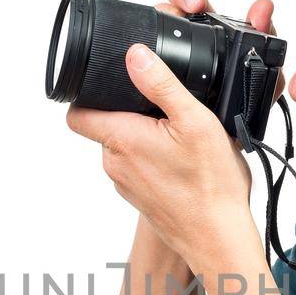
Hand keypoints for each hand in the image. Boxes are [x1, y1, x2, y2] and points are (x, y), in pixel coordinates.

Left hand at [65, 0, 276, 265]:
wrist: (218, 239)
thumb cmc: (210, 186)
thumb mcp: (194, 121)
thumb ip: (161, 85)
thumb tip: (135, 55)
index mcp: (121, 139)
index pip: (77, 113)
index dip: (86, 95)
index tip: (111, 86)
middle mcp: (115, 163)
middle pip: (106, 125)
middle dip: (132, 113)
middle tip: (168, 115)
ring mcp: (126, 184)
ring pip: (125, 147)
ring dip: (146, 138)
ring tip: (181, 141)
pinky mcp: (140, 198)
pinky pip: (139, 169)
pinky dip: (156, 161)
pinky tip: (184, 164)